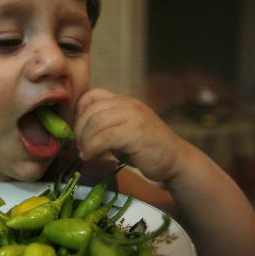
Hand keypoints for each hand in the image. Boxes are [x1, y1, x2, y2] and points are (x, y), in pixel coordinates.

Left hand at [74, 88, 189, 182]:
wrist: (175, 160)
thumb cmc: (147, 149)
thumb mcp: (124, 132)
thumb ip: (107, 126)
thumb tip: (81, 133)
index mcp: (124, 102)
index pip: (92, 95)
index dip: (79, 112)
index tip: (79, 132)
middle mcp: (128, 104)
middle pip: (91, 109)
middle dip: (79, 130)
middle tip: (79, 146)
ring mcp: (133, 117)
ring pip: (96, 122)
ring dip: (85, 140)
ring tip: (85, 153)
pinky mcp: (136, 133)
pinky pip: (104, 137)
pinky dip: (92, 148)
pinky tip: (90, 157)